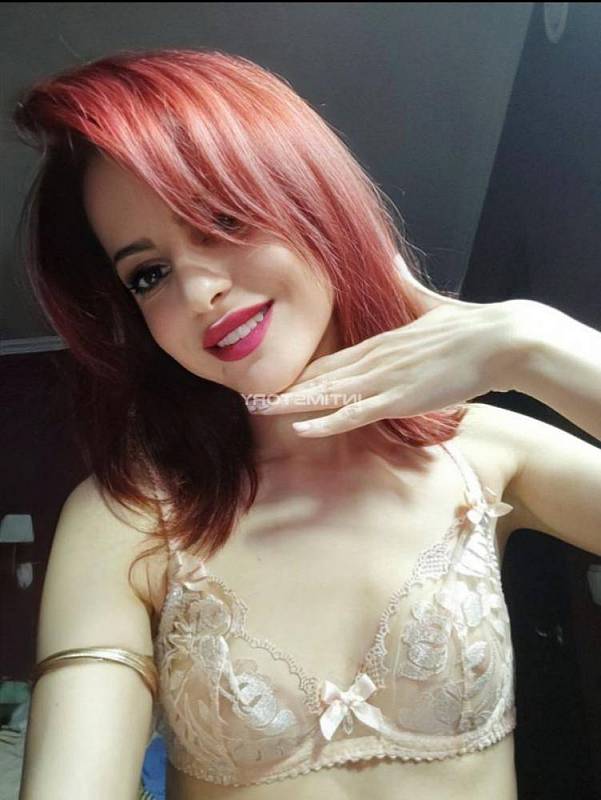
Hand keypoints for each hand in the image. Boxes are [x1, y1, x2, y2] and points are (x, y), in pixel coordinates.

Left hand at [244, 254, 524, 435]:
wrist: (502, 339)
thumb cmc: (473, 327)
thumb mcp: (433, 304)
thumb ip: (407, 286)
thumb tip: (392, 260)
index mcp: (384, 340)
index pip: (334, 357)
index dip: (306, 371)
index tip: (282, 380)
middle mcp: (376, 357)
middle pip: (323, 374)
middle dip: (289, 387)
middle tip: (255, 394)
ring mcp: (385, 378)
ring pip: (329, 392)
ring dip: (295, 402)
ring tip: (262, 408)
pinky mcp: (399, 397)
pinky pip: (354, 413)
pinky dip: (327, 421)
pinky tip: (302, 427)